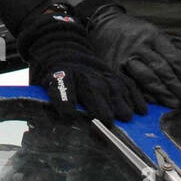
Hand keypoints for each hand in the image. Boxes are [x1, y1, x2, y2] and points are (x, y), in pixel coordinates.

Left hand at [17, 7, 146, 122]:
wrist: (60, 45)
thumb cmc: (50, 73)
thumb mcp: (40, 86)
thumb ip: (42, 107)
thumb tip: (39, 135)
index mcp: (59, 74)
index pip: (61, 85)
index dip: (64, 100)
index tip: (68, 115)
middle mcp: (81, 72)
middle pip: (91, 87)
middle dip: (99, 105)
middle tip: (108, 123)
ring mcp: (98, 71)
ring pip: (111, 85)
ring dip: (119, 102)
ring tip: (126, 117)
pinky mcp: (111, 72)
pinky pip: (126, 82)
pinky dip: (134, 95)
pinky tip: (141, 109)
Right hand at [77, 0, 180, 108]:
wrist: (102, 25)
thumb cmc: (133, 33)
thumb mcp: (151, 33)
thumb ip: (165, 53)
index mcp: (153, 35)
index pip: (173, 59)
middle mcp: (140, 45)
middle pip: (162, 69)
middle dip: (176, 88)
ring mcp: (126, 56)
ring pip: (148, 78)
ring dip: (162, 94)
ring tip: (173, 105)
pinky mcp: (114, 67)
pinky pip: (131, 84)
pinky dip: (143, 95)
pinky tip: (152, 103)